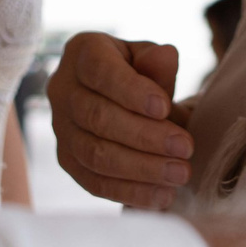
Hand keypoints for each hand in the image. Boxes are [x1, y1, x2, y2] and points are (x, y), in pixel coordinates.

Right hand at [46, 32, 191, 210]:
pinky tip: (162, 195)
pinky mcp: (67, 160)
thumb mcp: (150, 60)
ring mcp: (60, 128)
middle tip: (185, 148)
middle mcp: (62, 89)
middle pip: (97, 117)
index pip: (99, 70)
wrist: (125, 100)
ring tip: (180, 173)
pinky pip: (94, 182)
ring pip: (95, 154)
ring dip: (141, 168)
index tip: (164, 108)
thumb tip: (163, 57)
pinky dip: (130, 192)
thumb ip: (157, 61)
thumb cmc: (140, 74)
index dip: (131, 91)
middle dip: (145, 136)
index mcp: (82, 52)